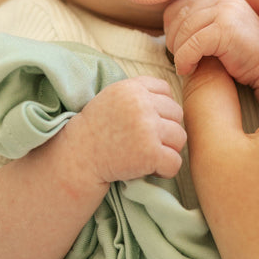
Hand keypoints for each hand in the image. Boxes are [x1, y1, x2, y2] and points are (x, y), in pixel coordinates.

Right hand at [72, 76, 186, 183]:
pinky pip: (175, 162)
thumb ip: (138, 92)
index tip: (144, 121)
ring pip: (180, 137)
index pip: (165, 89)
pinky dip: (165, 170)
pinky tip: (150, 169)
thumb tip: (171, 96)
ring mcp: (147, 128)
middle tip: (145, 141)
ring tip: (147, 154)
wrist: (78, 158)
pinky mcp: (150, 153)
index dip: (160, 107)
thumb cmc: (96, 129)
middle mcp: (141, 105)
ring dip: (167, 149)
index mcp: (131, 88)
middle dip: (165, 129)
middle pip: (177, 114)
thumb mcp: (113, 97)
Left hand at [163, 0, 258, 117]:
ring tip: (186, 66)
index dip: (171, 28)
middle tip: (180, 59)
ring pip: (183, 30)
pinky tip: (188, 69)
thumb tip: (167, 34)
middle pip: (178, 16)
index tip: (177, 47)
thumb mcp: (218, 36)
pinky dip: (184, 59)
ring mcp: (226, 11)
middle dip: (173, 40)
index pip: (179, 6)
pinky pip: (192, 43)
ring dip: (178, 51)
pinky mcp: (226, 29)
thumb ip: (199, 28)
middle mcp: (223, 0)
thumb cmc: (243, 59)